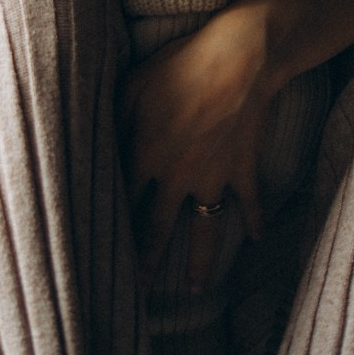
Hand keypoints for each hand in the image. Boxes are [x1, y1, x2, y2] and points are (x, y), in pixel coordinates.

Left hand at [122, 1, 274, 295]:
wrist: (239, 61)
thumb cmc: (180, 66)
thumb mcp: (133, 86)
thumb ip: (114, 118)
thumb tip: (96, 143)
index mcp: (145, 156)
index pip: (122, 200)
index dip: (110, 224)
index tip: (99, 250)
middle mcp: (178, 176)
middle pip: (158, 229)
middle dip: (146, 264)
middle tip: (137, 293)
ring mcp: (213, 177)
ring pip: (205, 230)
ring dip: (200, 262)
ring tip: (195, 289)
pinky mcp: (243, 168)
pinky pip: (249, 202)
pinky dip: (255, 220)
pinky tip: (257, 238)